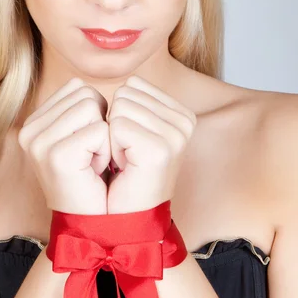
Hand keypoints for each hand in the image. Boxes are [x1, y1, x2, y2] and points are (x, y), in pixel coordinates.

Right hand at [18, 77, 109, 214]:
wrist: (89, 223)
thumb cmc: (91, 178)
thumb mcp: (78, 134)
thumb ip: (78, 106)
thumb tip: (89, 88)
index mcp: (33, 121)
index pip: (77, 86)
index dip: (94, 112)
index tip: (87, 144)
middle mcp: (29, 129)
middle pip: (85, 93)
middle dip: (100, 122)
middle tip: (91, 155)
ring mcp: (39, 142)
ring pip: (92, 107)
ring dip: (104, 136)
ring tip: (92, 162)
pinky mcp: (57, 155)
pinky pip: (99, 130)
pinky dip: (106, 151)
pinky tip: (94, 172)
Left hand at [106, 75, 196, 213]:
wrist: (129, 217)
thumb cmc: (126, 173)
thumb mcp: (136, 128)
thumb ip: (137, 100)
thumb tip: (128, 79)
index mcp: (182, 112)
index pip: (132, 84)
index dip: (121, 113)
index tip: (131, 142)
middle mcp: (185, 121)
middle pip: (125, 93)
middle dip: (116, 123)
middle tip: (128, 154)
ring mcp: (176, 135)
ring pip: (120, 107)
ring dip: (113, 136)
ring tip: (127, 161)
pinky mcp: (161, 149)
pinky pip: (117, 126)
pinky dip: (112, 148)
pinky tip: (126, 168)